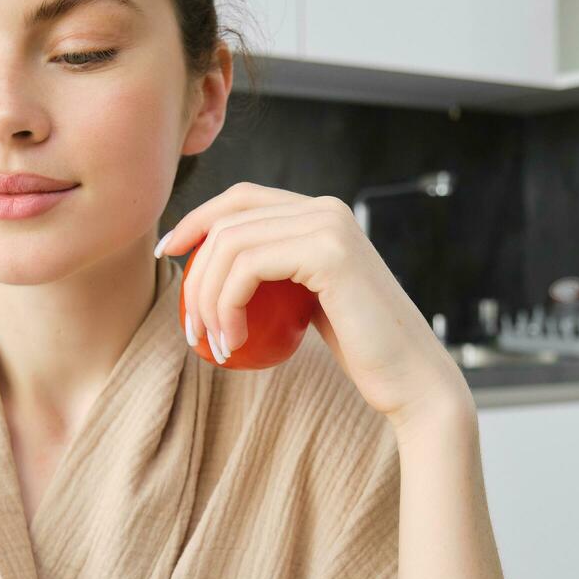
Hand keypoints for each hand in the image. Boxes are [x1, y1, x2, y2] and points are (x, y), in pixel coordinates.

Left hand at [157, 182, 474, 429]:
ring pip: (231, 244)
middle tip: (191, 328)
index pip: (241, 199)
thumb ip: (275, 275)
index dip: (197, 219)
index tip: (168, 255)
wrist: (410, 379)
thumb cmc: (359, 350)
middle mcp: (325, 208)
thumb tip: (212, 268)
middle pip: (229, 220)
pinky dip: (226, 306)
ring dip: (207, 298)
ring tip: (213, 344)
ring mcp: (329, 224)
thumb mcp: (306, 304)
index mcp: (320, 213)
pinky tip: (233, 344)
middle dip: (195, 272)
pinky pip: (247, 266)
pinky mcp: (329, 252)